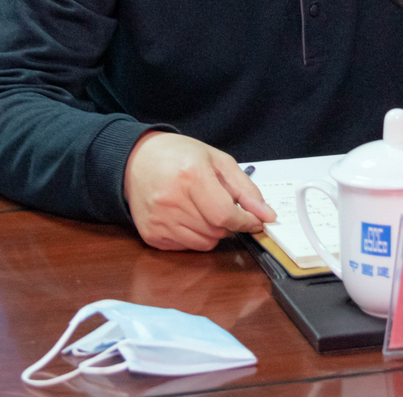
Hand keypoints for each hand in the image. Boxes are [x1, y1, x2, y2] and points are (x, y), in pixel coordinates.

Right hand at [124, 132, 275, 250]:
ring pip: (204, 243)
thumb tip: (266, 215)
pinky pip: (186, 247)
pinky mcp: (151, 234)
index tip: (255, 220)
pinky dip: (194, 236)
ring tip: (200, 208)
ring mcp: (159, 220)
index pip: (226, 214)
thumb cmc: (179, 156)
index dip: (246, 221)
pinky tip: (185, 215)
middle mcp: (172, 201)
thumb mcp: (217, 160)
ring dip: (212, 230)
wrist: (136, 160)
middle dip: (227, 222)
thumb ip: (245, 188)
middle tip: (218, 203)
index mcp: (191, 176)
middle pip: (218, 231)